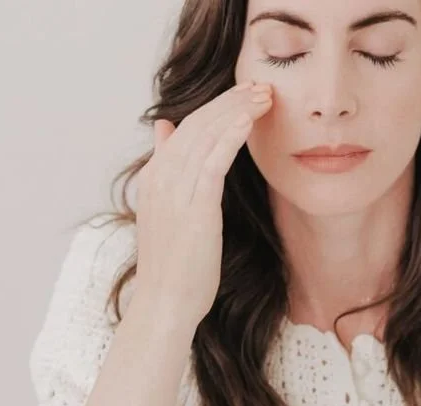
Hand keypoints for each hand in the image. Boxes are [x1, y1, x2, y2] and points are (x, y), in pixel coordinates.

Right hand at [133, 81, 272, 327]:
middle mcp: (162, 178)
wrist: (166, 304)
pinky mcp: (194, 207)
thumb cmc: (175, 265)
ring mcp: (175, 192)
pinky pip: (212, 161)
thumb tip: (166, 129)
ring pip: (206, 136)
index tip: (245, 96)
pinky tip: (249, 119)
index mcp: (156, 178)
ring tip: (264, 95)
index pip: (187, 128)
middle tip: (261, 86)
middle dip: (231, 101)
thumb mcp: (167, 211)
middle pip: (197, 124)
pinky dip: (230, 135)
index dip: (217, 108)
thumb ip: (167, 168)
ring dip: (236, 110)